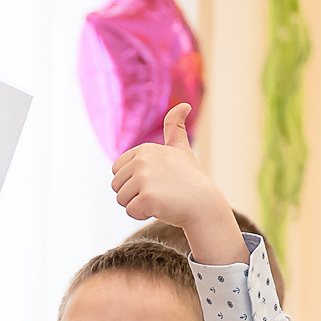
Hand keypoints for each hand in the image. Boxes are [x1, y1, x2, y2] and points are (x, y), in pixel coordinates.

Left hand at [109, 105, 246, 264]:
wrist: (204, 204)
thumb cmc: (190, 179)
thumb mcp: (181, 149)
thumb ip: (175, 128)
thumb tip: (184, 105)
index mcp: (144, 149)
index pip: (117, 171)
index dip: (133, 181)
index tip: (155, 180)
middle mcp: (142, 160)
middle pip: (116, 186)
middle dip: (133, 194)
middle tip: (158, 192)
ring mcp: (144, 178)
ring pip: (121, 199)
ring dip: (137, 205)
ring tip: (160, 199)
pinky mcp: (147, 197)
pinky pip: (131, 211)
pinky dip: (143, 215)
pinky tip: (161, 208)